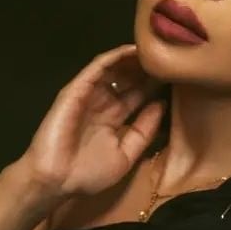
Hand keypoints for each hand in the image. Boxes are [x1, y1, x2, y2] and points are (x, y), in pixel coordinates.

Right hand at [18, 43, 165, 202]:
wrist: (55, 181)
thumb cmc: (87, 174)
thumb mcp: (126, 155)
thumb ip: (144, 131)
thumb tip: (161, 105)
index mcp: (112, 119)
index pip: (136, 96)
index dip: (153, 86)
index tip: (175, 76)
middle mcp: (101, 104)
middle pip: (126, 79)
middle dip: (145, 68)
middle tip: (168, 56)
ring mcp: (87, 95)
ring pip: (113, 70)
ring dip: (132, 59)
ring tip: (154, 48)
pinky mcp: (75, 90)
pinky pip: (96, 69)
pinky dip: (113, 57)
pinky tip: (132, 50)